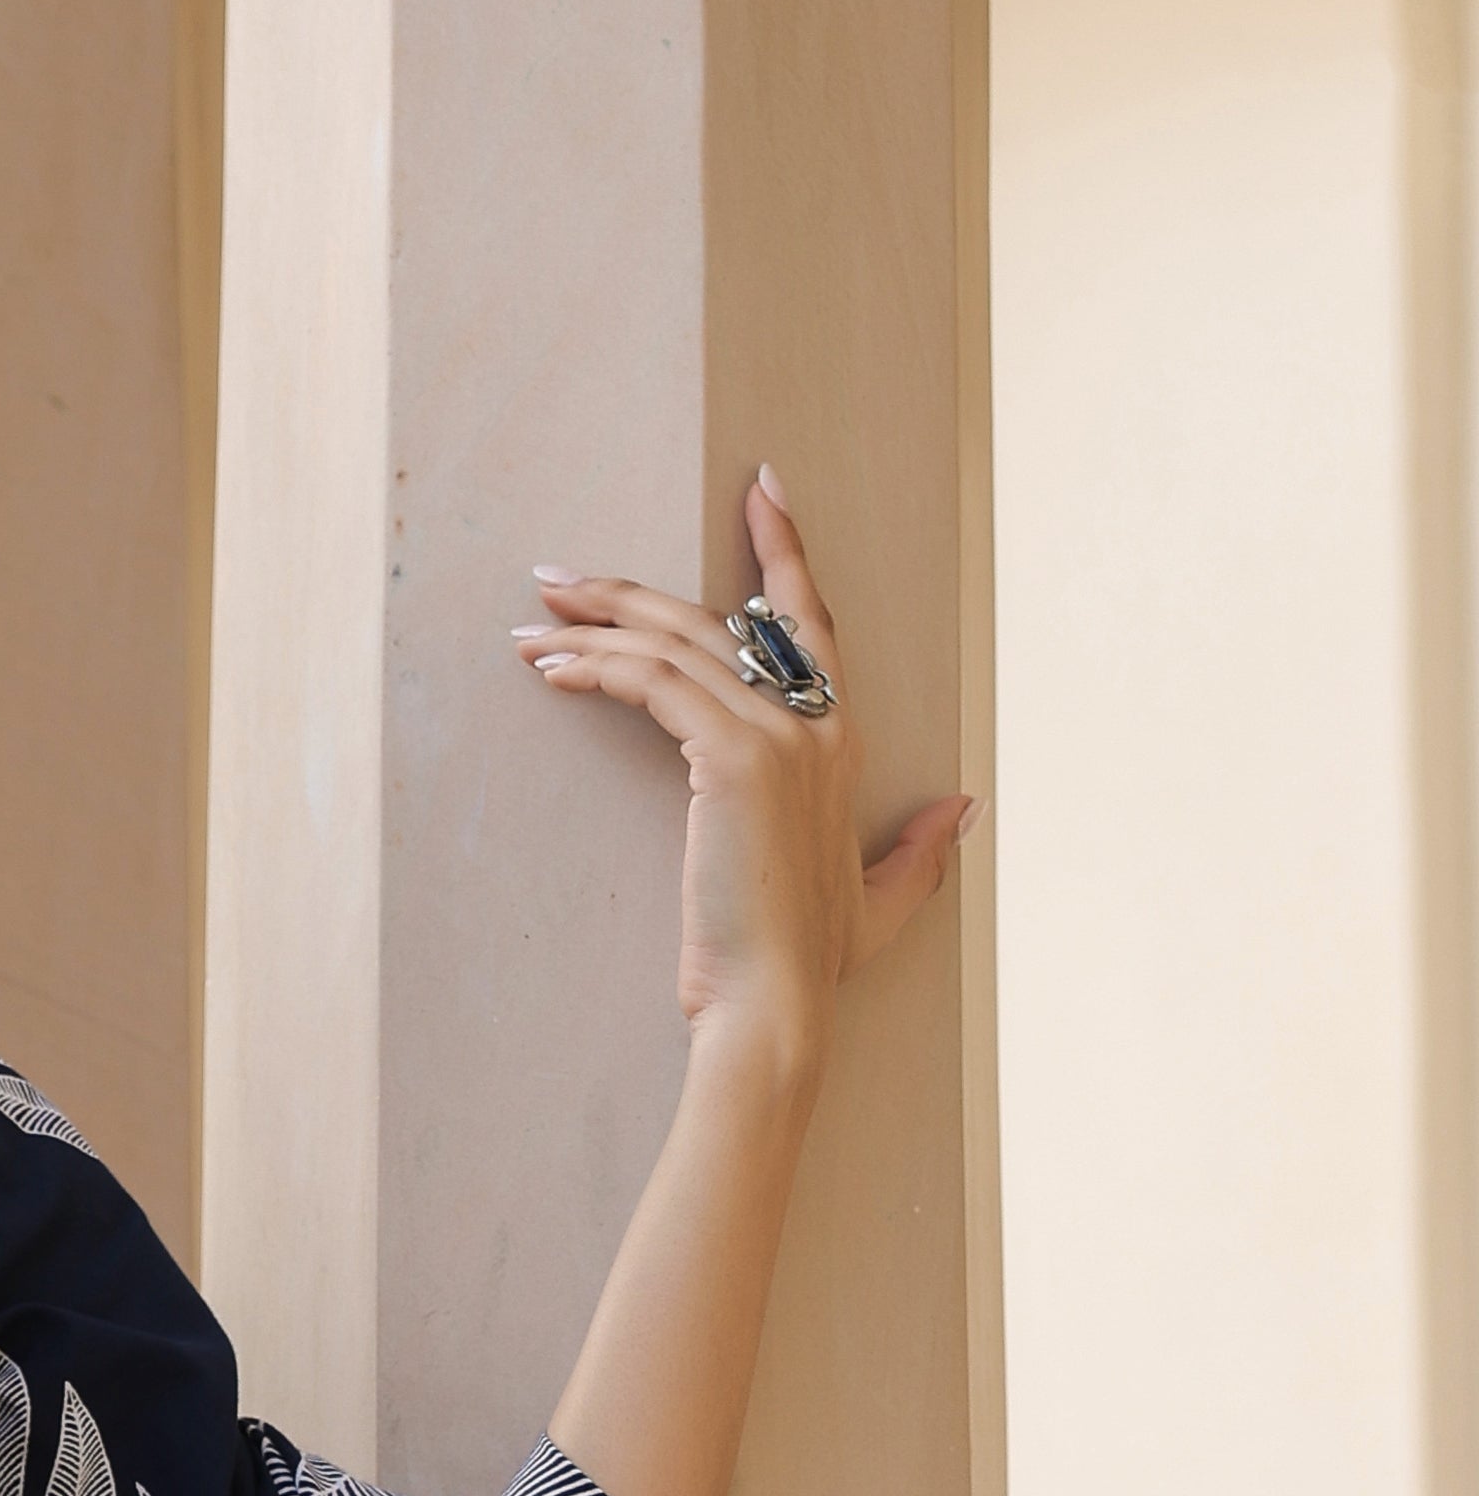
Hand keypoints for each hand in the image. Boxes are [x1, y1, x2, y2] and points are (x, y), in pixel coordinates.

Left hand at [515, 468, 973, 1080]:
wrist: (776, 1006)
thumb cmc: (809, 965)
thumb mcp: (882, 905)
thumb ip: (919, 856)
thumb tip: (961, 812)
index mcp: (840, 740)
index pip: (808, 619)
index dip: (783, 549)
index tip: (757, 488)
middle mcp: (815, 723)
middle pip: (717, 619)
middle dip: (632, 589)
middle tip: (560, 575)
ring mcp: (777, 735)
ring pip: (675, 643)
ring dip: (594, 621)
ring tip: (533, 614)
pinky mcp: (730, 757)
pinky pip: (654, 683)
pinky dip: (598, 666)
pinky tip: (550, 667)